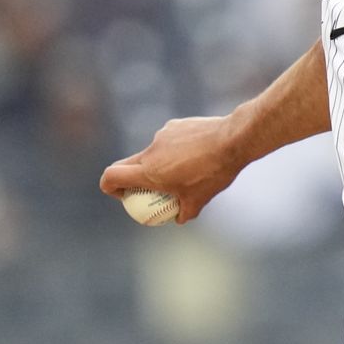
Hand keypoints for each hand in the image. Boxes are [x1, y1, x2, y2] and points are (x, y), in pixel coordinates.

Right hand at [99, 116, 244, 223]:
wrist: (233, 140)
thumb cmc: (213, 173)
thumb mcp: (199, 200)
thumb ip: (184, 212)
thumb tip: (178, 218)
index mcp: (149, 172)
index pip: (111, 177)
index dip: (110, 187)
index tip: (122, 195)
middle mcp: (150, 151)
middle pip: (128, 164)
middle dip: (132, 178)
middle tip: (147, 188)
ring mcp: (162, 135)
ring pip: (152, 152)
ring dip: (160, 163)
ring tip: (186, 170)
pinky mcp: (174, 125)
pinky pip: (168, 140)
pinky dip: (175, 149)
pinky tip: (196, 154)